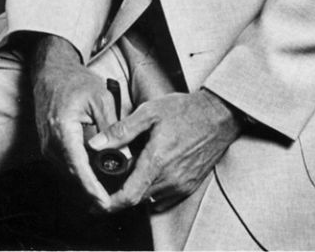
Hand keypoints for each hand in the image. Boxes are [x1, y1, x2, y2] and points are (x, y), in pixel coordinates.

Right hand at [30, 34, 116, 210]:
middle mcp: (51, 143)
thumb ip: (112, 127)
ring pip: (70, 174)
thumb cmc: (76, 81)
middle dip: (94, 190)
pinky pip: (67, 166)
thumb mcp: (101, 99)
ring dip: (88, 183)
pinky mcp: (49, 148)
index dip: (92, 188)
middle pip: (74, 176)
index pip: (78, 168)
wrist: (52, 73)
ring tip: (111, 190)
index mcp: (63, 131)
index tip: (104, 203)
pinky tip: (98, 174)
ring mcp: (47, 147)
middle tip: (116, 199)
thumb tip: (123, 155)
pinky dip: (82, 172)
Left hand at [87, 90, 241, 212]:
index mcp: (157, 162)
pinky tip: (152, 169)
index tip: (97, 202)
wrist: (218, 115)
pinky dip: (153, 187)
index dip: (109, 203)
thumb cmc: (185, 110)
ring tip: (133, 168)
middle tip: (111, 178)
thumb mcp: (149, 112)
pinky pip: (164, 195)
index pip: (128, 196)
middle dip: (121, 192)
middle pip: (137, 198)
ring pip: (150, 197)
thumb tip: (95, 144)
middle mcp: (170, 179)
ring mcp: (182, 185)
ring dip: (138, 188)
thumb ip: (121, 130)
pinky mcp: (190, 185)